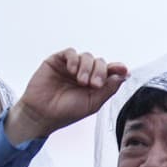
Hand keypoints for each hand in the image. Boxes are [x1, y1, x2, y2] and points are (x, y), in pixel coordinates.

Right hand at [6, 49, 128, 143]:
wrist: (42, 114)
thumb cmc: (67, 111)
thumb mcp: (93, 103)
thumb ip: (109, 89)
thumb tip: (123, 76)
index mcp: (95, 83)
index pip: (110, 71)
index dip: (118, 68)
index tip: (123, 69)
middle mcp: (85, 73)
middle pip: (100, 62)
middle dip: (100, 72)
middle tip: (94, 85)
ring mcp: (71, 67)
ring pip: (87, 56)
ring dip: (87, 67)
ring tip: (81, 81)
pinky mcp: (57, 61)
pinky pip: (70, 53)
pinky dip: (74, 59)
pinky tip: (72, 70)